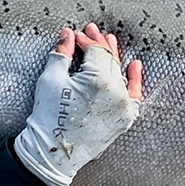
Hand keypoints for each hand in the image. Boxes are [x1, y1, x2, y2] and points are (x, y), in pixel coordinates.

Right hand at [13, 23, 142, 185]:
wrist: (54, 153)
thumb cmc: (49, 117)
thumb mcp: (50, 79)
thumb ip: (61, 53)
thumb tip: (67, 35)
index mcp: (98, 80)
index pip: (95, 50)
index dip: (85, 40)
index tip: (75, 36)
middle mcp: (115, 92)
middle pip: (109, 59)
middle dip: (99, 45)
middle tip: (91, 32)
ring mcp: (122, 106)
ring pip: (120, 74)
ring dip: (114, 58)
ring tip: (110, 43)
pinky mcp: (124, 119)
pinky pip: (133, 95)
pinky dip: (134, 81)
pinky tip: (134, 66)